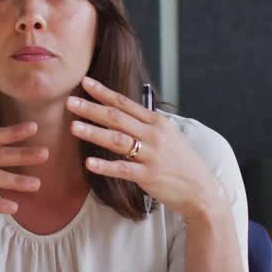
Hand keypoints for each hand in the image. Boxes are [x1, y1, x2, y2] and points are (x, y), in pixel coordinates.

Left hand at [67, 76, 226, 221]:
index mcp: (157, 122)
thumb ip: (146, 124)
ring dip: (94, 133)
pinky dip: (105, 166)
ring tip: (73, 127)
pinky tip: (89, 162)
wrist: (201, 189)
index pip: (125, 103)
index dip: (103, 93)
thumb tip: (124, 111)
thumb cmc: (182, 161)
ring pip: (117, 140)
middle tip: (70, 102)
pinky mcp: (148, 176)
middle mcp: (153, 135)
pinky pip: (122, 169)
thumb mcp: (168, 135)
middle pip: (117, 118)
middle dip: (92, 109)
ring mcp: (151, 155)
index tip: (85, 82)